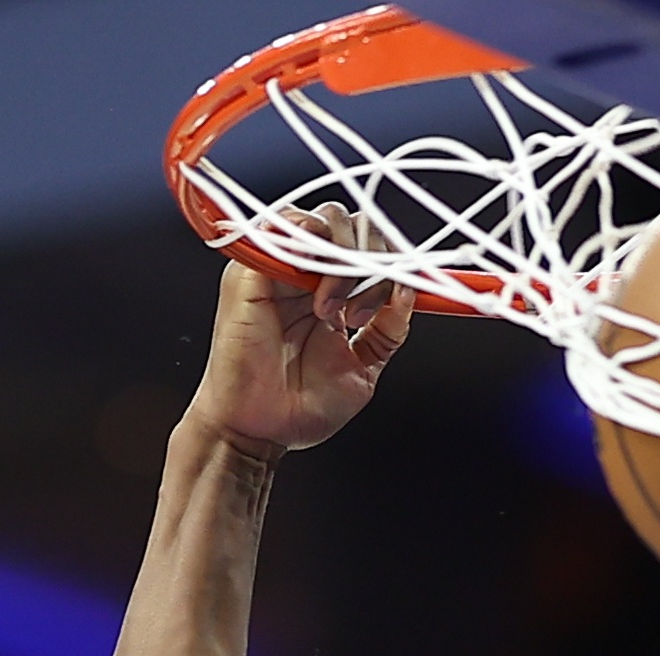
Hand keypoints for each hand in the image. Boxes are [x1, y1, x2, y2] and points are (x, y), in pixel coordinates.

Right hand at [186, 206, 413, 461]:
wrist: (261, 431)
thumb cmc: (299, 407)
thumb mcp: (361, 370)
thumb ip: (387, 333)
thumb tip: (408, 295)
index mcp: (331, 292)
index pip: (369, 247)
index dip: (392, 265)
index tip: (395, 304)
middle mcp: (306, 273)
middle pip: (352, 224)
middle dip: (373, 262)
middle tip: (360, 315)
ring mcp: (279, 267)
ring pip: (326, 219)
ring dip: (346, 259)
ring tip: (333, 313)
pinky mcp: (251, 268)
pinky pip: (285, 227)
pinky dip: (313, 250)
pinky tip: (315, 297)